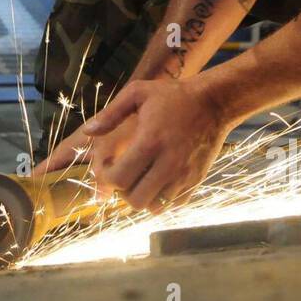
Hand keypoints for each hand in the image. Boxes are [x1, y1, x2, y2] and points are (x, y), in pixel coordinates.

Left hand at [36, 78, 228, 212]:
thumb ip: (111, 113)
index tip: (108, 167)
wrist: (213, 103)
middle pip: (136, 200)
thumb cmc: (173, 96)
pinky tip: (158, 181)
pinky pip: (174, 205)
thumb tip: (87, 132)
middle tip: (124, 176)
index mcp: (149, 142)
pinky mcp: (196, 181)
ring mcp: (184, 175)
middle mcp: (168, 163)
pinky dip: (163, 199)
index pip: (119, 179)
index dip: (106, 178)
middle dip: (123, 192)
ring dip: (143, 197)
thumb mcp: (138, 93)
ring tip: (140, 180)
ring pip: (155, 207)